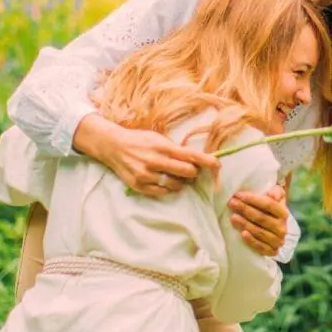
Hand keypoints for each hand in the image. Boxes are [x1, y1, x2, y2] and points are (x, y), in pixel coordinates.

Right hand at [74, 114, 218, 197]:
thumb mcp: (159, 138)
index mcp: (163, 146)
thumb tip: (197, 160)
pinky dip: (168, 189)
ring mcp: (146, 175)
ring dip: (181, 182)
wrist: (113, 146)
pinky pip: (162, 192)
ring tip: (176, 176)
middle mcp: (155, 161)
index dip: (207, 161)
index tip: (218, 165)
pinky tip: (165, 181)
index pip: (191, 155)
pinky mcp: (139, 186)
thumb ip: (176, 149)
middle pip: (187, 172)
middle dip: (193, 173)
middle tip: (191, 171)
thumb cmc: (140, 140)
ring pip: (176, 185)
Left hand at [228, 185, 288, 256]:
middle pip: (262, 218)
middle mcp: (283, 228)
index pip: (269, 205)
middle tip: (232, 203)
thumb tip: (272, 194)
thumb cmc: (270, 209)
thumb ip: (276, 191)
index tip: (239, 195)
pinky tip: (242, 233)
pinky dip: (251, 241)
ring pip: (259, 232)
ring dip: (245, 224)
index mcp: (284, 213)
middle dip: (245, 209)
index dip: (253, 199)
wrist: (273, 228)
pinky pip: (261, 247)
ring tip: (232, 217)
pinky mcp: (272, 252)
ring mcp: (278, 241)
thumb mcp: (275, 197)